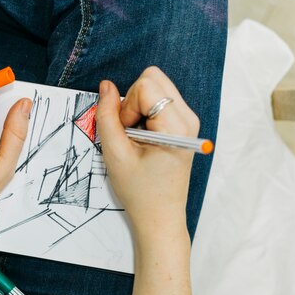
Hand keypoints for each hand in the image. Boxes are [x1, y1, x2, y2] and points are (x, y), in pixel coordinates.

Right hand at [95, 66, 199, 241]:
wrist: (160, 216)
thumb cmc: (140, 191)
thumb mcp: (115, 154)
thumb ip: (107, 116)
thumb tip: (106, 86)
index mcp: (177, 125)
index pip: (146, 85)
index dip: (127, 106)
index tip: (126, 133)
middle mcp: (189, 117)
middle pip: (153, 78)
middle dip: (133, 101)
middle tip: (130, 133)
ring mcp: (188, 119)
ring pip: (155, 87)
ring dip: (137, 108)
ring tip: (137, 138)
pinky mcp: (183, 123)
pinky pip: (158, 100)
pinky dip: (143, 113)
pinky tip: (143, 138)